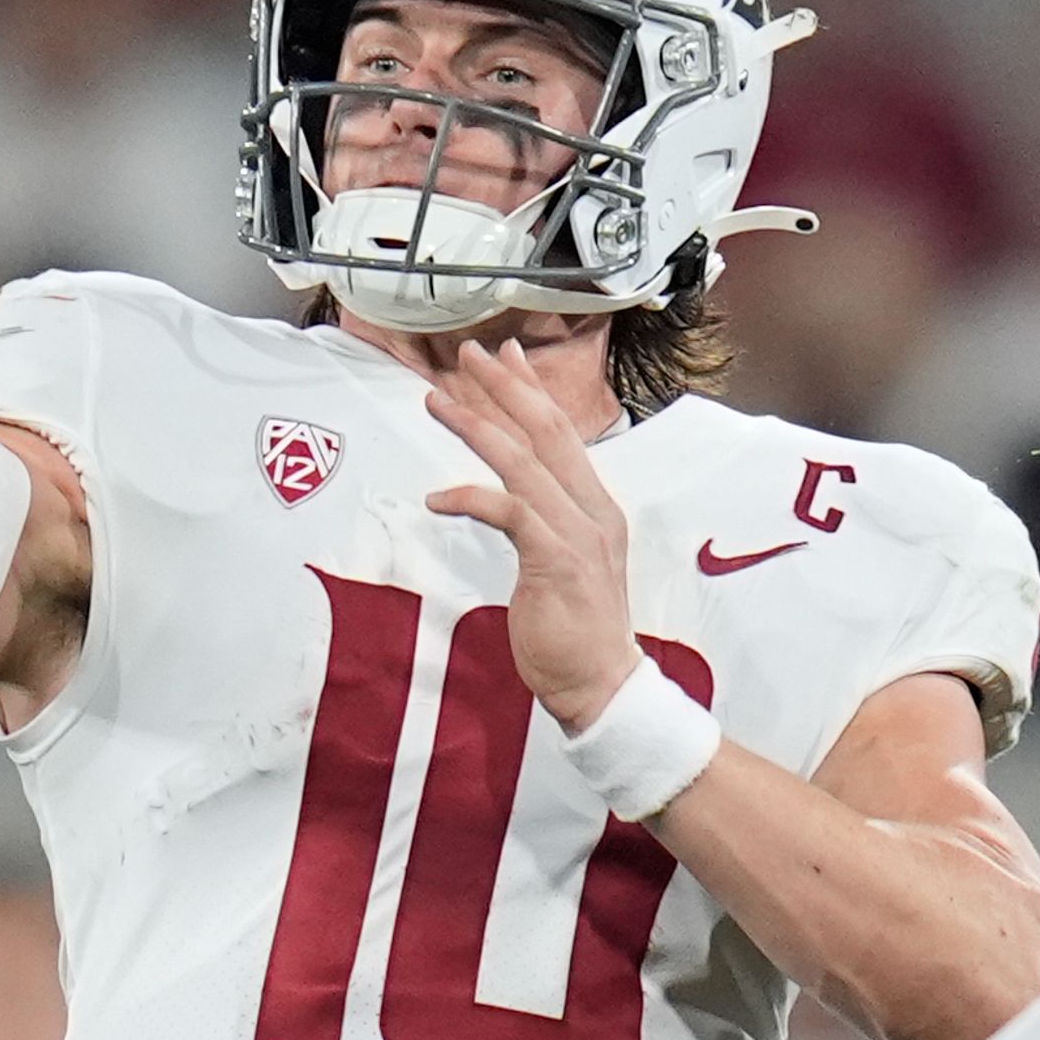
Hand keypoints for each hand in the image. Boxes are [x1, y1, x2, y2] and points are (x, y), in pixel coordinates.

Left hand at [423, 339, 642, 730]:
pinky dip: (470, 496)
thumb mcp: (567, 562)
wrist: (602, 685)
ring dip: (476, 425)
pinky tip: (437, 497)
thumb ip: (548, 524)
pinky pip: (508, 511)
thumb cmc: (577, 631)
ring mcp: (577, 533)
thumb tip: (517, 499)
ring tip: (437, 400)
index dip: (532, 392)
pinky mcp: (556, 559)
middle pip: (547, 431)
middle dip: (505, 388)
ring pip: (522, 461)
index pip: (563, 434)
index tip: (507, 357)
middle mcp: (592, 510)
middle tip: (470, 354)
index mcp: (597, 507)